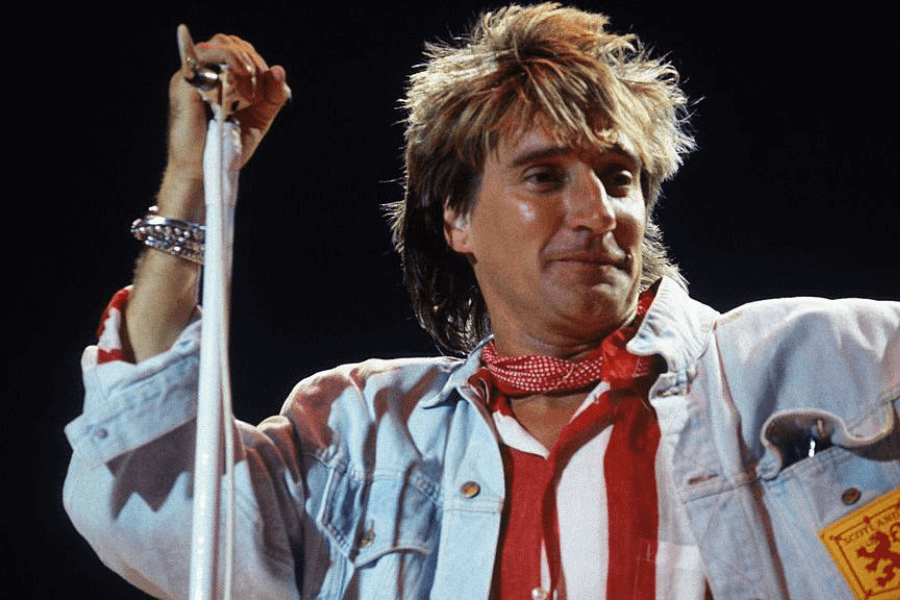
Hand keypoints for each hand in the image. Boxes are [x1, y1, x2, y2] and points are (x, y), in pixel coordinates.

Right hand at [162, 28, 290, 218]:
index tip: (268, 87)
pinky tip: (237, 89)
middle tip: (259, 88)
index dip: (257, 61)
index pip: (239, 49)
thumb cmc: (227, 145)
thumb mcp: (260, 118)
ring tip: (250, 92)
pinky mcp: (184, 86)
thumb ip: (272, 97)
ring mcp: (191, 77)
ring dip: (241, 62)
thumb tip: (279, 71)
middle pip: (229, 41)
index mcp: (219, 76)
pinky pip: (204, 61)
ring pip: (218, 45)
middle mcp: (203, 72)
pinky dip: (226, 69)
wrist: (206, 169)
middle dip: (252, 60)